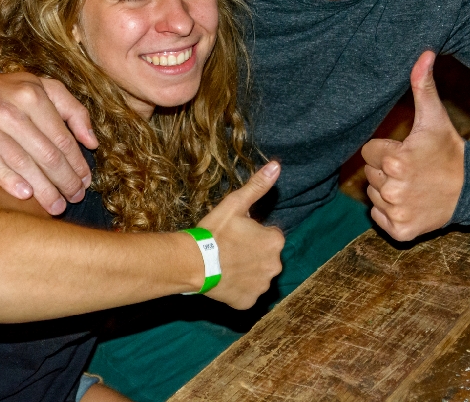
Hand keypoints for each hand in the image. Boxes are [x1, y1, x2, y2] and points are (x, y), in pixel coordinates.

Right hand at [0, 71, 98, 215]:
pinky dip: (10, 181)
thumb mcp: (44, 89)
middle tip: (75, 198)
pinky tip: (26, 195)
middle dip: (65, 180)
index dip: (77, 163)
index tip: (86, 181)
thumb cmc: (10, 94)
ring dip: (43, 189)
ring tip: (56, 206)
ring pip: (22, 163)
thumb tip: (92, 142)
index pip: (62, 138)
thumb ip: (73, 111)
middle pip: (46, 154)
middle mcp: (9, 109)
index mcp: (32, 95)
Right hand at [198, 161, 284, 309]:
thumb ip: (258, 186)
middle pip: (266, 256)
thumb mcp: (236, 204)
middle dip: (253, 253)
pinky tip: (225, 280)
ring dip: (247, 271)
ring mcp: (262, 286)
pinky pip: (247, 295)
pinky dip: (239, 290)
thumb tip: (277, 166)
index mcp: (275, 241)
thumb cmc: (214, 232)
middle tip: (230, 249)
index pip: (270, 235)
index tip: (237, 234)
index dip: (253, 233)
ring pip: (258, 276)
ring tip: (226, 265)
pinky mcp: (248, 302)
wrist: (192, 262)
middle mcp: (275, 265)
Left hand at [362, 51, 464, 240]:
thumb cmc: (448, 150)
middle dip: (387, 170)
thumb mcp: (435, 117)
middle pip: (370, 174)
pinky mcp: (401, 231)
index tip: (406, 152)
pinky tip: (411, 202)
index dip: (386, 150)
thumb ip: (423, 86)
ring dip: (388, 191)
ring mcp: (396, 212)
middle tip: (412, 169)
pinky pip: (380, 218)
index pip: (368, 152)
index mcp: (395, 160)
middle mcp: (392, 189)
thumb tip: (424, 53)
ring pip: (374, 196)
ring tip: (413, 184)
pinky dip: (392, 213)